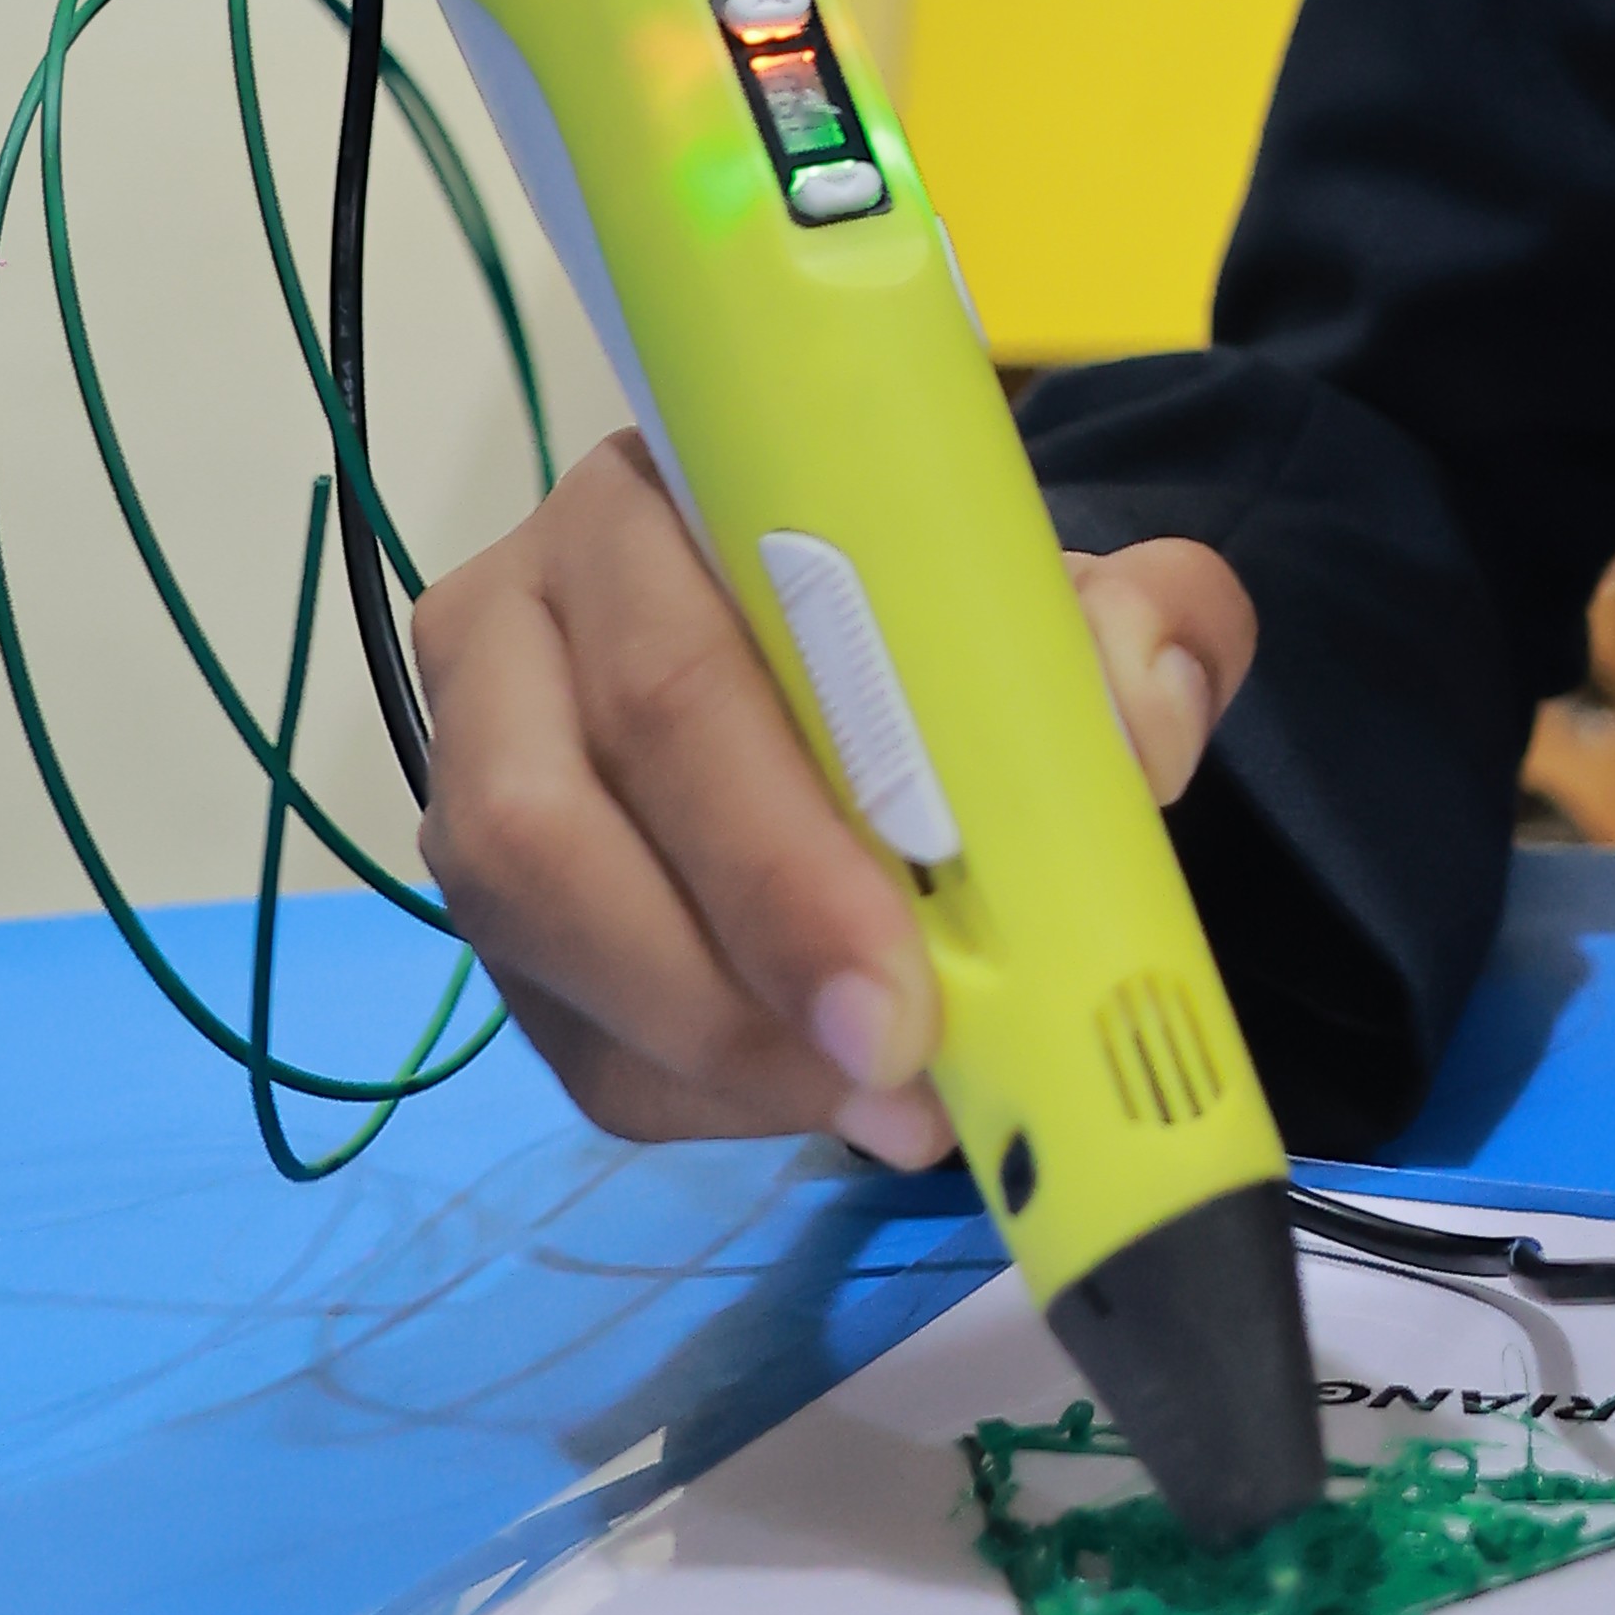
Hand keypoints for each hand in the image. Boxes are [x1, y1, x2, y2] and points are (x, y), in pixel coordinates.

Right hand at [418, 430, 1255, 1165]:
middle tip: (903, 1065)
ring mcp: (472, 782)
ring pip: (536, 947)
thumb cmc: (940, 606)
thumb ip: (1142, 623)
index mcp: (641, 513)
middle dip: (739, 973)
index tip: (905, 968)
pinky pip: (572, 1040)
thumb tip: (1141, 727)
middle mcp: (514, 631)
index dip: (772, 843)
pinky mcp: (503, 925)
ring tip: (887, 1102)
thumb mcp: (1057, 587)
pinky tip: (825, 1090)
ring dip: (720, 1048)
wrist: (868, 646)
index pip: (669, 676)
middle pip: (553, 830)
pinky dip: (706, 1092)